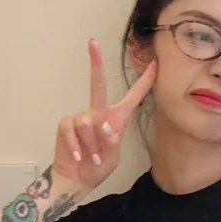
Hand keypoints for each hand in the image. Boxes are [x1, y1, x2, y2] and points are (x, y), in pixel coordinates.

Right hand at [53, 39, 156, 190]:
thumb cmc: (97, 167)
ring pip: (87, 122)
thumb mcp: (112, 157)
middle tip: (93, 42)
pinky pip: (72, 130)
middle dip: (96, 63)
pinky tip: (79, 156)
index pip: (133, 97)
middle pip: (98, 85)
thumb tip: (104, 124)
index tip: (155, 64)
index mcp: (116, 119)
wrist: (77, 180)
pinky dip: (78, 146)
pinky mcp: (66, 125)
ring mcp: (80, 118)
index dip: (144, 82)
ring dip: (91, 144)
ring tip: (92, 157)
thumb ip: (112, 141)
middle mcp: (98, 114)